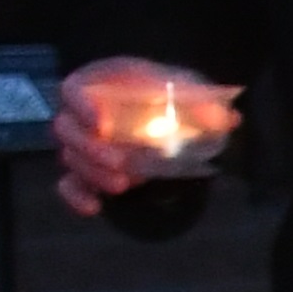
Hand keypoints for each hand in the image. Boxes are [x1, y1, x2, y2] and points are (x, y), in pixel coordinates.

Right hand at [52, 56, 238, 214]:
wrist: (170, 114)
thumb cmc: (172, 94)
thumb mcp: (190, 91)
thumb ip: (204, 103)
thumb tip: (227, 119)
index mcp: (101, 83)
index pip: (73, 89)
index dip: (81, 105)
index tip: (101, 123)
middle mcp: (82, 113)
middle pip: (66, 129)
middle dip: (91, 149)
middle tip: (121, 162)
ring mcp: (81, 143)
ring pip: (70, 158)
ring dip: (93, 173)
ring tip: (124, 185)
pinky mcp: (85, 170)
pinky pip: (68, 184)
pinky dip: (76, 197)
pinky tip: (94, 208)